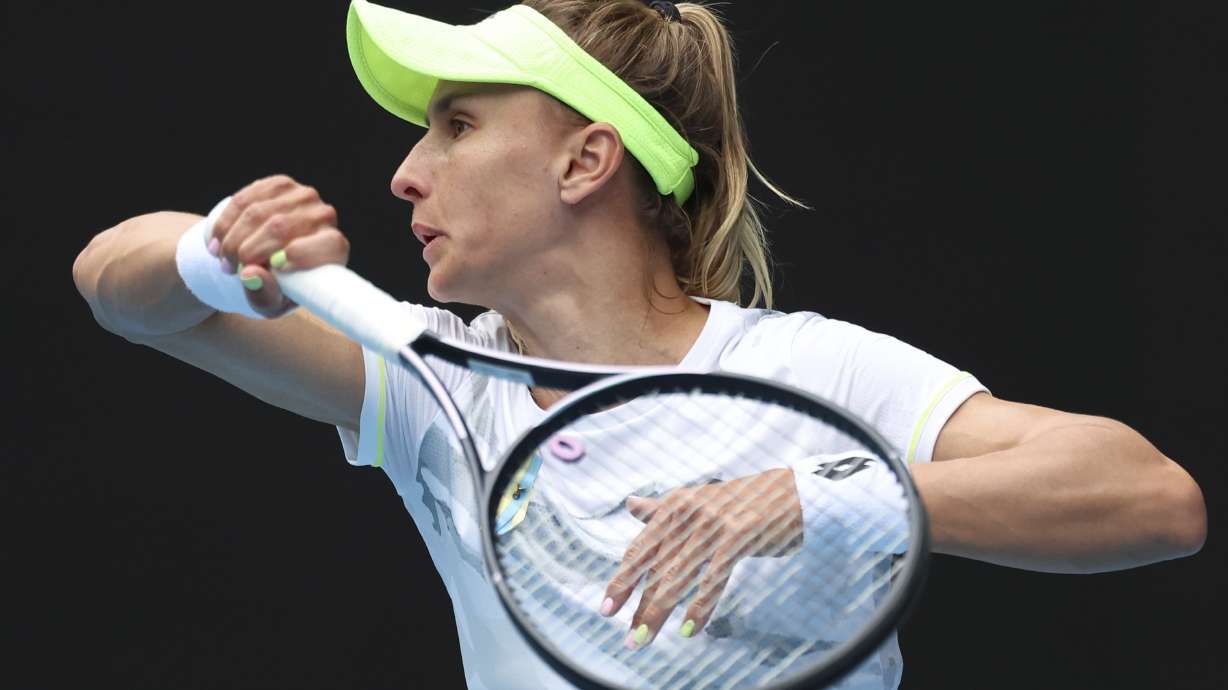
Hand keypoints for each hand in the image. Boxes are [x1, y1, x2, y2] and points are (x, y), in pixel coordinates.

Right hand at [210, 174, 347, 316]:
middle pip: (282, 227)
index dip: (305, 253)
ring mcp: (303, 197)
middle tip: (230, 268)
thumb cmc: (275, 288)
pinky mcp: (280, 185)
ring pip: (257, 212)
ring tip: (223, 259)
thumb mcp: (270, 304)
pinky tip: (218, 240)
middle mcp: (324, 218)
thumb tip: (251, 274)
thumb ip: (264, 295)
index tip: (276, 267)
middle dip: (248, 250)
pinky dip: (225, 222)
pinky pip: (245, 199)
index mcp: (334, 250)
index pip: (330, 245)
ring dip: (232, 238)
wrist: (263, 260)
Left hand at [600, 468, 802, 648]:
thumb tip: (630, 504)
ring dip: (659, 612)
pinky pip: (713, 579)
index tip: (607, 609)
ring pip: (679, 577)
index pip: (640, 549)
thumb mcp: (697, 500)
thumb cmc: (740, 501)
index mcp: (674, 506)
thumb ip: (661, 509)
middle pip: (656, 569)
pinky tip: (688, 629)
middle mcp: (689, 514)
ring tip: (645, 639)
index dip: (622, 581)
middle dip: (639, 606)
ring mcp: (714, 526)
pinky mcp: (739, 538)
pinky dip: (700, 607)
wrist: (789, 492)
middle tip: (627, 638)